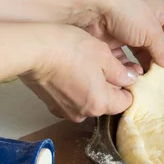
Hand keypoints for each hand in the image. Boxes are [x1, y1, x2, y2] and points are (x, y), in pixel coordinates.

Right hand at [20, 25, 136, 121]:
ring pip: (89, 100)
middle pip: (106, 102)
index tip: (126, 73)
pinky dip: (75, 87)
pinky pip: (72, 98)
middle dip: (109, 85)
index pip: (125, 102)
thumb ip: (120, 72)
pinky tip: (72, 69)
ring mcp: (65, 110)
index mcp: (100, 104)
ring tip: (87, 63)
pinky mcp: (51, 104)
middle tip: (107, 63)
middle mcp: (83, 113)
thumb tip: (130, 79)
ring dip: (92, 85)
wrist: (32, 50)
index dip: (128, 87)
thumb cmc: (68, 49)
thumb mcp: (103, 55)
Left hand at [83, 0, 163, 71]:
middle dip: (161, 61)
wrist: (90, 8)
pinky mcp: (111, 41)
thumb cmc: (126, 12)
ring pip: (140, 53)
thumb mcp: (151, 31)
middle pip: (157, 44)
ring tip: (150, 82)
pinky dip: (128, 68)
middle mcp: (142, 20)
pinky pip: (124, 58)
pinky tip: (133, 78)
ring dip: (145, 66)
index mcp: (157, 10)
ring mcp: (126, 31)